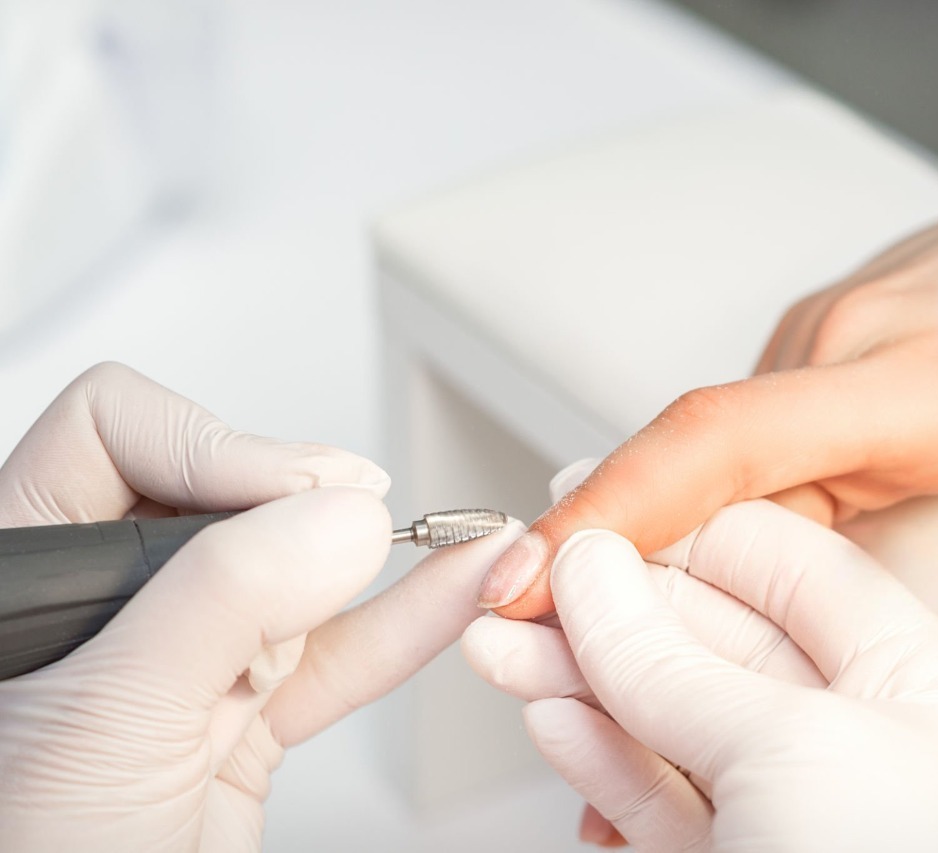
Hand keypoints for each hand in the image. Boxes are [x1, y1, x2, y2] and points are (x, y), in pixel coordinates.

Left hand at [0, 363, 523, 849]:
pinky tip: (452, 594)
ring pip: (292, 574)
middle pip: (223, 494)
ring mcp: (175, 661)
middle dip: (307, 508)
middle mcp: (100, 605)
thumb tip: (336, 517)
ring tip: (453, 536)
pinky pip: (332, 656)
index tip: (299, 497)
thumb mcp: (112, 718)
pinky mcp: (237, 720)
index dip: (216, 447)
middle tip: (363, 525)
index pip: (116, 436)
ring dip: (381, 562)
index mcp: (24, 577)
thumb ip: (224, 601)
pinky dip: (399, 628)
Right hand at [466, 500, 937, 850]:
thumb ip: (676, 658)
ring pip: (675, 717)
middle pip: (724, 643)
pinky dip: (598, 751)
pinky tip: (550, 708)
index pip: (804, 575)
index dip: (695, 536)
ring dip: (583, 674)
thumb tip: (596, 570)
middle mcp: (877, 756)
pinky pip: (659, 793)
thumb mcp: (788, 756)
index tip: (605, 515)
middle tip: (532, 578)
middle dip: (616, 608)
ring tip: (505, 640)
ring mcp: (801, 817)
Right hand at [478, 218, 937, 619]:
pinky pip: (728, 439)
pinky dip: (694, 504)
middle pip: (680, 466)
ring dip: (647, 540)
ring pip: (697, 459)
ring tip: (596, 626)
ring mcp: (809, 341)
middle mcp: (829, 350)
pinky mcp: (804, 349)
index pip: (718, 443)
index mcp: (898, 382)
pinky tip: (689, 565)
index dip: (613, 510)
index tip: (530, 574)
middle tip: (536, 643)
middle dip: (600, 557)